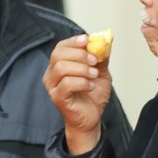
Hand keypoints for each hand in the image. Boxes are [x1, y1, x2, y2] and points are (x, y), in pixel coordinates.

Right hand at [43, 35, 111, 154]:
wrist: (92, 118)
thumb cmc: (93, 95)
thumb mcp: (100, 72)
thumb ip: (101, 57)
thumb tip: (105, 40)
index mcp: (60, 64)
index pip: (60, 47)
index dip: (73, 41)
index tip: (87, 40)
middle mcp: (52, 74)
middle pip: (58, 55)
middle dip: (79, 54)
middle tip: (94, 61)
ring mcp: (53, 86)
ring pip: (61, 68)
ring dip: (82, 69)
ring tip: (94, 75)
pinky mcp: (57, 98)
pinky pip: (66, 84)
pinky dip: (82, 82)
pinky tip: (90, 86)